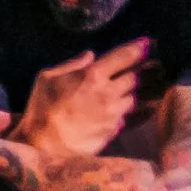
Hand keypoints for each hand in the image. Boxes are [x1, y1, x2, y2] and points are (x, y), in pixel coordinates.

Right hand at [16, 36, 151, 159]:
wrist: (43, 147)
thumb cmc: (42, 109)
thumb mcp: (47, 78)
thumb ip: (71, 64)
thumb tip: (90, 55)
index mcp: (93, 75)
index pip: (124, 56)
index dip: (139, 48)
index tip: (149, 43)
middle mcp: (108, 93)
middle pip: (134, 78)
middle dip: (136, 73)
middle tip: (136, 71)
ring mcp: (113, 114)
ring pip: (131, 100)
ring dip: (128, 95)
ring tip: (121, 94)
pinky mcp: (113, 132)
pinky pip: (124, 118)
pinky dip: (121, 113)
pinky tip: (114, 114)